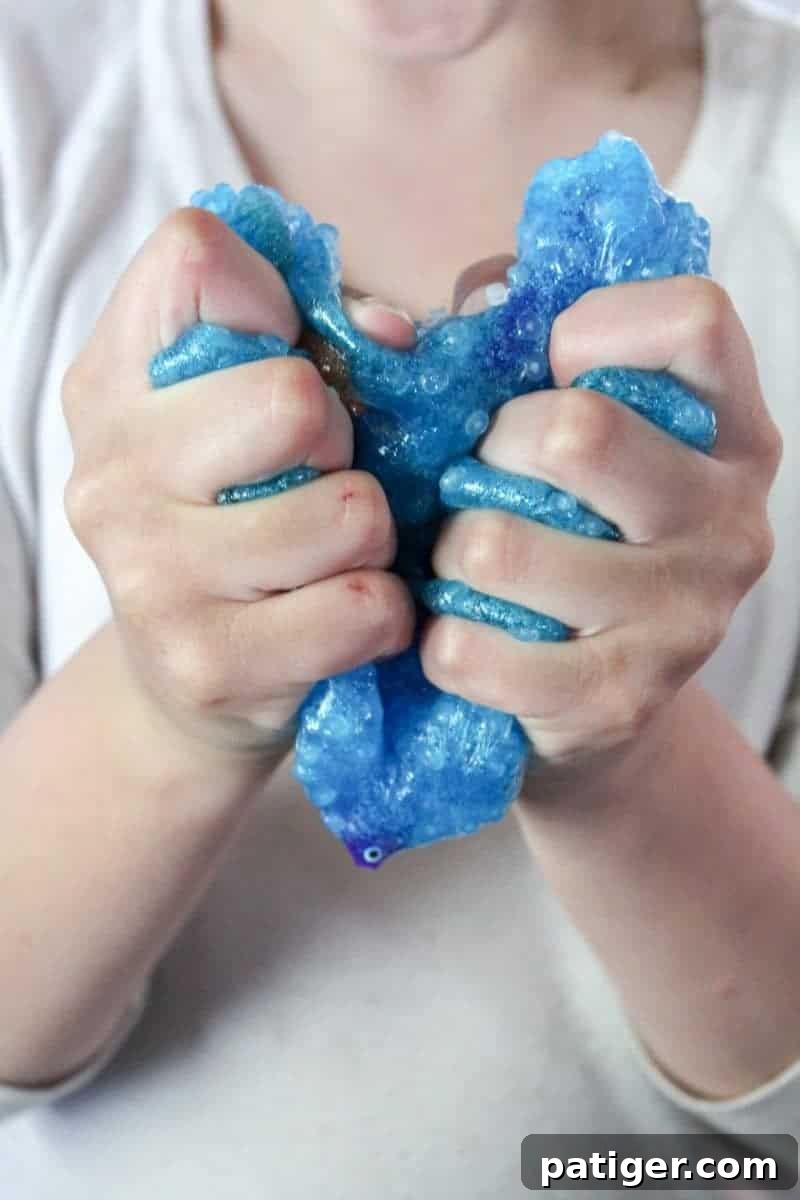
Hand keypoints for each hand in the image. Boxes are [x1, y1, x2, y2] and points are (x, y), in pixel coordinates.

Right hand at [61, 208, 415, 760]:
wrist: (195, 674)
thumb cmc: (246, 514)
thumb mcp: (255, 407)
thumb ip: (326, 339)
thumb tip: (394, 336)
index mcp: (115, 379)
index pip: (195, 256)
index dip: (276, 301)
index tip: (283, 361)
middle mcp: (110, 469)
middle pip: (293, 397)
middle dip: (339, 441)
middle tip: (316, 478)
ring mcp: (147, 573)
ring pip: (349, 511)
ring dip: (370, 535)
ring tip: (333, 554)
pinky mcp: (203, 663)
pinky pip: (364, 607)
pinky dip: (383, 611)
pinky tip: (344, 612)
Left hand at [421, 276, 783, 777]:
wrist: (602, 706)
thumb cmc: (569, 534)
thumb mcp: (565, 438)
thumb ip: (494, 356)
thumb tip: (381, 328)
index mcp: (730, 435)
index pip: (696, 319)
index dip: (596, 325)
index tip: (551, 374)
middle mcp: (729, 522)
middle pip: (578, 432)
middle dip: (493, 451)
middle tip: (483, 483)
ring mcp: (682, 620)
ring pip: (498, 547)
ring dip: (450, 552)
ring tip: (465, 565)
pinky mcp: (616, 701)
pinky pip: (470, 649)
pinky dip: (439, 637)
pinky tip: (462, 630)